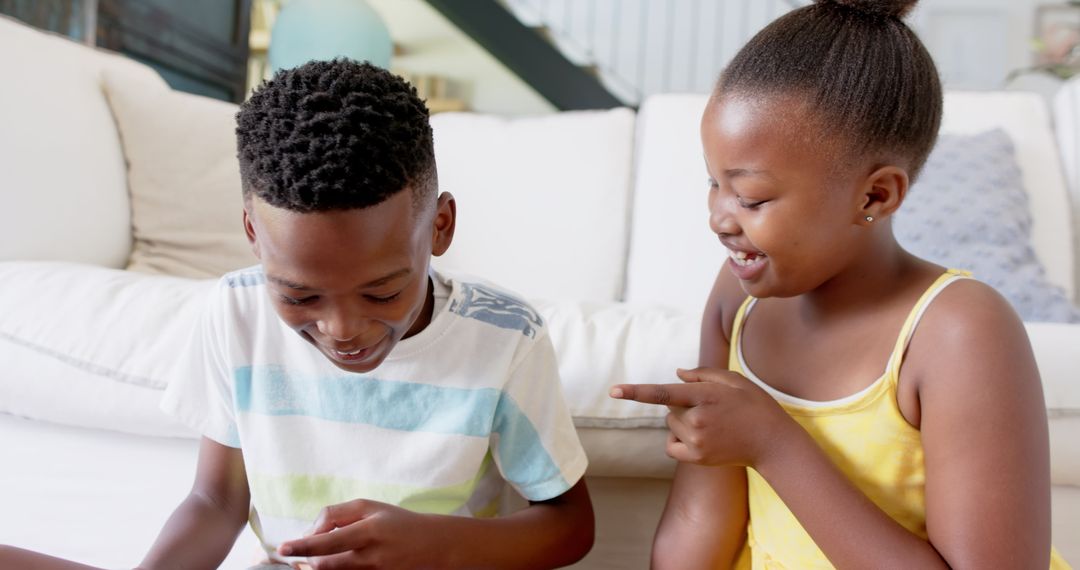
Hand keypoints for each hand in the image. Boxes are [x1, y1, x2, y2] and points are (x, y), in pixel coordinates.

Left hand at [278, 499, 442, 569]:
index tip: (283, 548)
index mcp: (369, 530)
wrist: (433, 546)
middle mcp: (371, 556)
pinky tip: (338, 561)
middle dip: (308, 559)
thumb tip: (310, 532)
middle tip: (303, 552)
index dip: (302, 546)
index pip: (327, 541)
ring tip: (320, 555)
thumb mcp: (369, 507)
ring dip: (319, 566)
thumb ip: (336, 515)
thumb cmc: (397, 522)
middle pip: (325, 565)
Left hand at [610, 367, 792, 467]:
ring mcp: (697, 441)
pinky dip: (677, 439)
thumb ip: (703, 374)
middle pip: (669, 407)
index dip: (636, 392)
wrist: (773, 442)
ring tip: (711, 422)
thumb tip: (676, 374)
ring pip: (671, 425)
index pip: (663, 393)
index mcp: (706, 396)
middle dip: (682, 403)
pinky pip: (671, 446)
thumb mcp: (734, 380)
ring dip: (682, 421)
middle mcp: (698, 420)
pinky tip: (698, 437)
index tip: (613, 390)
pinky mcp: (697, 458)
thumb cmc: (755, 406)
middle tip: (711, 407)